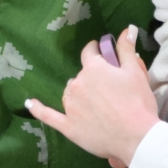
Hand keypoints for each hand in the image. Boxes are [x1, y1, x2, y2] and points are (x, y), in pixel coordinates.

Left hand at [24, 27, 160, 165]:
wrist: (136, 137)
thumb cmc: (138, 103)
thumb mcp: (136, 72)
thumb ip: (127, 49)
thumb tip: (126, 29)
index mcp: (93, 69)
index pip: (89, 53)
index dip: (94, 51)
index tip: (98, 51)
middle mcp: (77, 83)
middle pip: (80, 76)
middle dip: (91, 79)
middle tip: (108, 89)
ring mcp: (70, 105)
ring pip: (69, 93)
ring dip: (77, 93)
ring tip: (93, 103)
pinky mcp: (67, 125)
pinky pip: (48, 115)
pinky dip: (38, 109)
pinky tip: (30, 103)